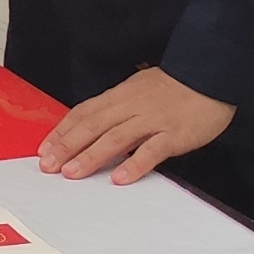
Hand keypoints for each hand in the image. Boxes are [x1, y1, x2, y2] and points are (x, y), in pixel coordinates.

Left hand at [35, 65, 233, 184]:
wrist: (209, 74)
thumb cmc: (173, 86)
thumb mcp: (138, 89)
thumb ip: (118, 107)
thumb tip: (94, 125)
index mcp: (120, 95)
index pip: (84, 112)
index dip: (63, 130)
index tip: (44, 148)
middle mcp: (130, 105)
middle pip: (93, 125)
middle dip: (67, 145)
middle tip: (48, 165)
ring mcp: (151, 120)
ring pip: (115, 138)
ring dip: (91, 156)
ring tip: (72, 173)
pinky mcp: (173, 134)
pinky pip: (151, 150)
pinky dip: (134, 164)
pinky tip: (120, 178)